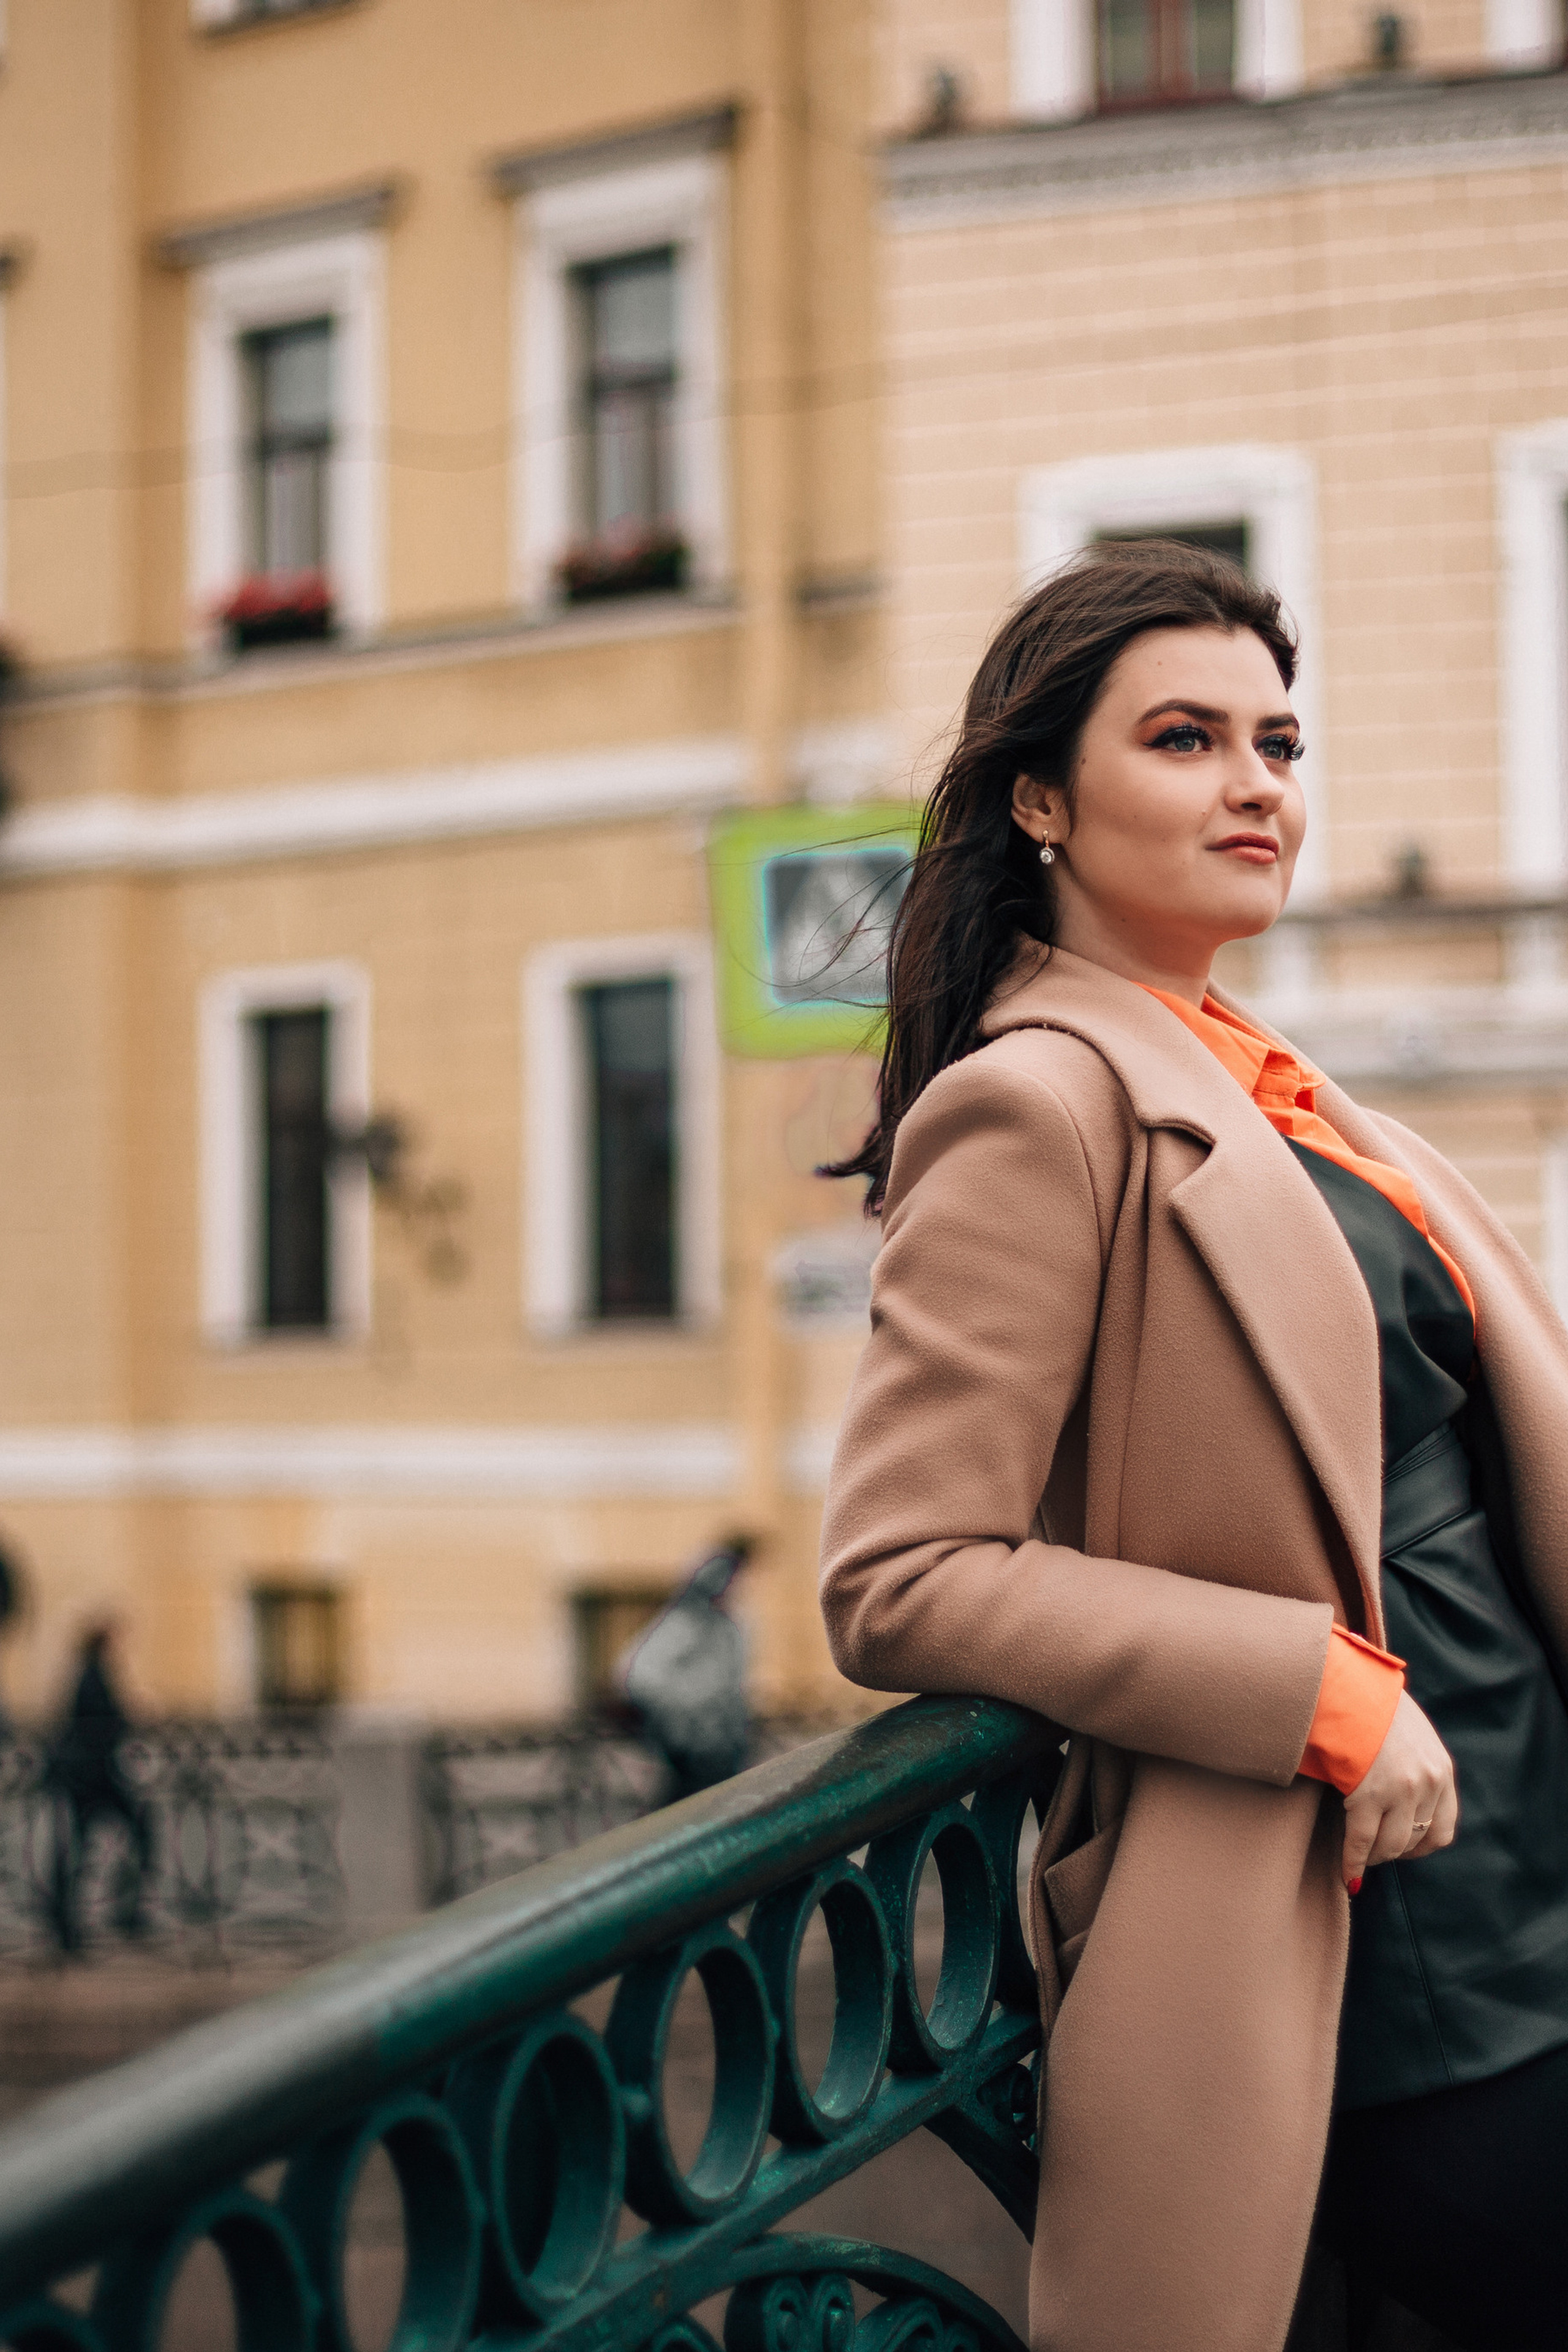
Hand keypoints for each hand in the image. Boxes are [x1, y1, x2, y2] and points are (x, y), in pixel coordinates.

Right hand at [1341, 1691, 1457, 1890]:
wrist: (1348, 1687)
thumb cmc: (1375, 1707)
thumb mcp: (1414, 1734)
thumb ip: (1420, 1765)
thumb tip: (1409, 1802)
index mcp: (1441, 1770)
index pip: (1443, 1829)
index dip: (1423, 1847)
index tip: (1406, 1849)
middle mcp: (1427, 1784)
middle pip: (1416, 1840)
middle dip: (1395, 1851)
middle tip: (1377, 1851)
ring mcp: (1398, 1792)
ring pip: (1390, 1845)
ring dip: (1375, 1857)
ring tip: (1361, 1856)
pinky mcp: (1366, 1795)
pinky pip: (1361, 1842)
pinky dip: (1353, 1862)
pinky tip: (1347, 1874)